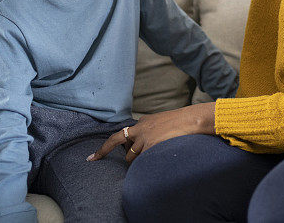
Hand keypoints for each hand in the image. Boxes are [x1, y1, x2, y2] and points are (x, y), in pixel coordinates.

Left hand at [87, 102, 215, 163]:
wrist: (191, 119)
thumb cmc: (182, 122)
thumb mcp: (162, 122)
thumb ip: (151, 129)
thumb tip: (147, 141)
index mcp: (143, 122)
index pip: (119, 136)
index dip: (104, 148)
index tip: (92, 158)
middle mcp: (140, 129)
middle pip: (126, 150)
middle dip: (131, 157)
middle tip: (139, 157)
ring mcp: (144, 138)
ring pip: (134, 157)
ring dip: (140, 160)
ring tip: (157, 151)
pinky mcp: (150, 146)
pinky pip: (144, 160)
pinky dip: (149, 162)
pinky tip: (160, 155)